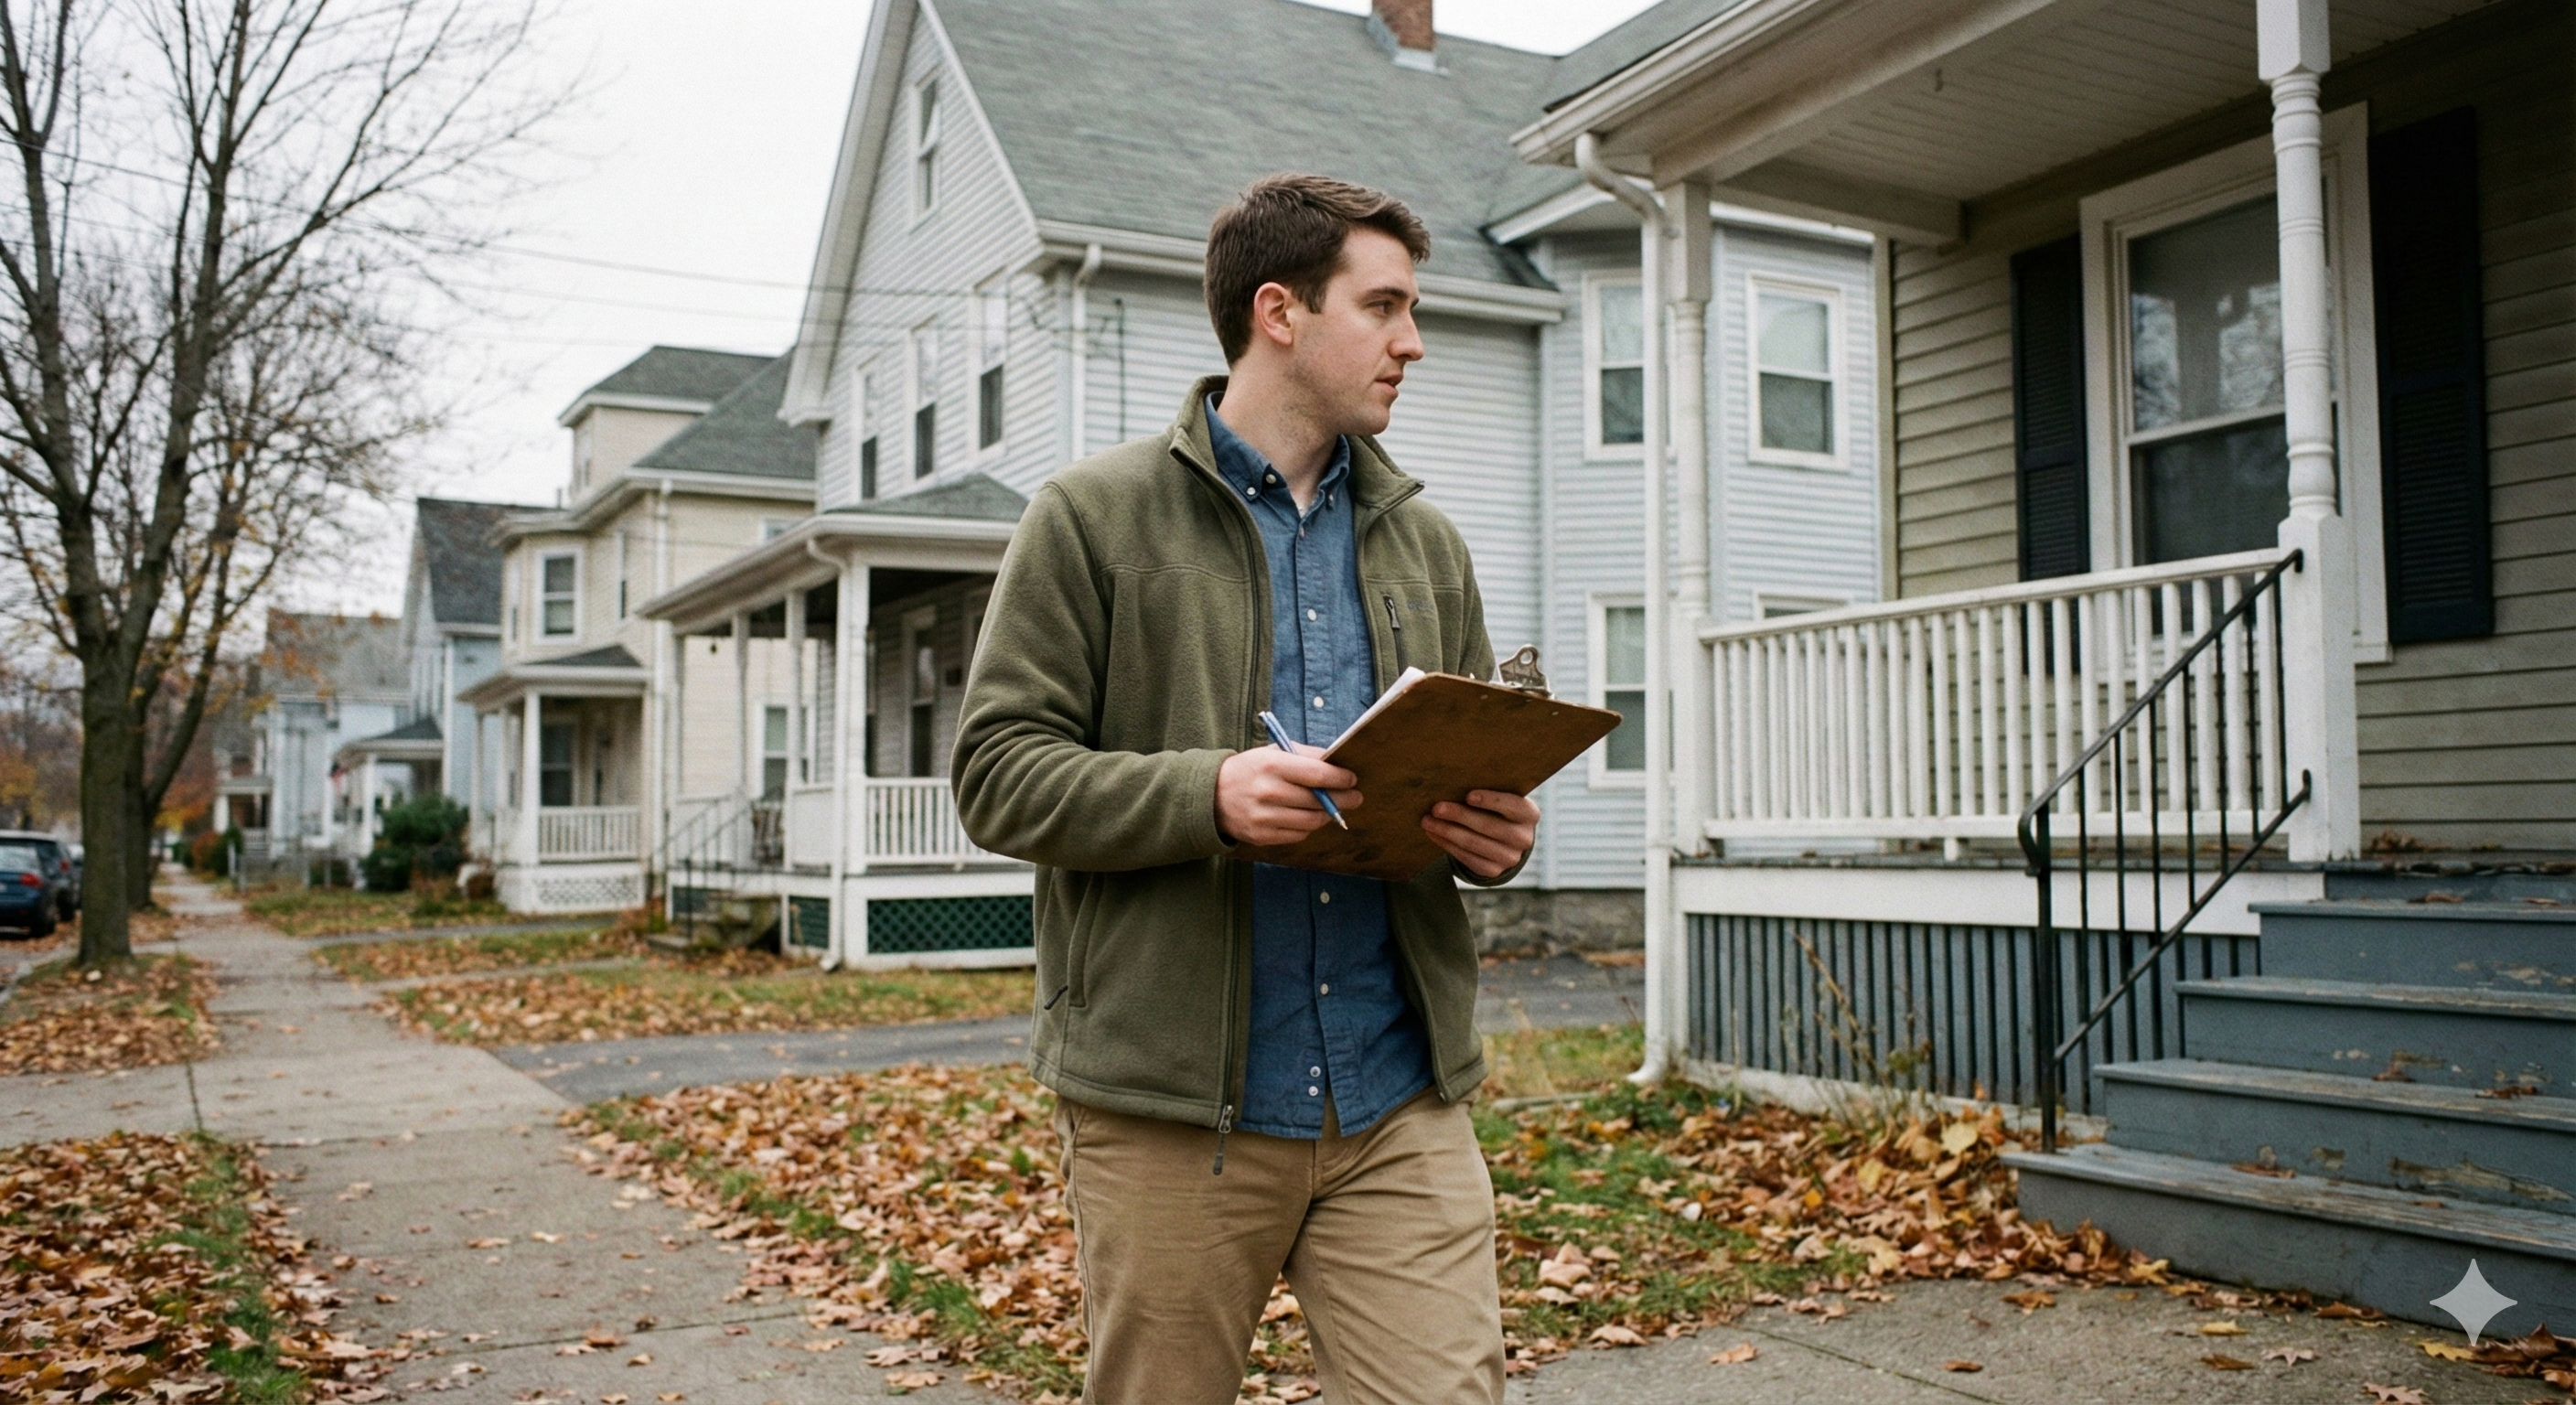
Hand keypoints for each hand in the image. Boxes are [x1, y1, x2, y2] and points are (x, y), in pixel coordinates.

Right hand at [1215, 743, 1362, 846]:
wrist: (1212, 796)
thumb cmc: (1250, 770)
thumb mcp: (1273, 752)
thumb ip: (1306, 755)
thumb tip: (1337, 764)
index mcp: (1272, 765)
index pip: (1318, 775)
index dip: (1341, 779)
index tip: (1352, 779)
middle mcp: (1269, 792)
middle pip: (1319, 800)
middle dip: (1343, 799)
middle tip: (1355, 797)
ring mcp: (1265, 817)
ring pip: (1312, 821)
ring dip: (1328, 814)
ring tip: (1333, 808)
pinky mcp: (1262, 836)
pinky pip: (1299, 834)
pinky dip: (1309, 826)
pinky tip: (1310, 817)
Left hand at [1423, 790, 1538, 878]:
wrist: (1506, 840)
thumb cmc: (1498, 809)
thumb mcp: (1502, 798)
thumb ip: (1488, 791)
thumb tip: (1454, 783)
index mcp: (1529, 814)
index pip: (1513, 806)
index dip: (1492, 800)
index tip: (1468, 795)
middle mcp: (1523, 838)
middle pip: (1488, 826)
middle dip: (1459, 816)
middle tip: (1436, 808)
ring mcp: (1509, 857)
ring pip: (1473, 843)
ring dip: (1447, 831)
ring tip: (1427, 821)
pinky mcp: (1493, 870)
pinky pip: (1466, 857)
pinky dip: (1447, 844)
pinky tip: (1434, 834)